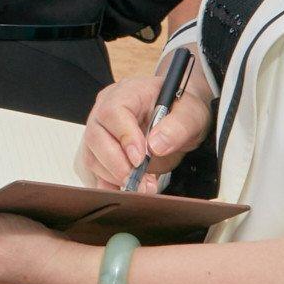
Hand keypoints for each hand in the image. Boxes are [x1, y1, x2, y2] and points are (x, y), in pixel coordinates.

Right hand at [82, 68, 214, 192]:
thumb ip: (177, 126)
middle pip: (95, 136)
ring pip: (92, 156)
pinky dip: (109, 185)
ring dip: (115, 177)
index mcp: (126, 93)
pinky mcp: (102, 151)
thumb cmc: (182, 108)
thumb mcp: (191, 113)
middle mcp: (105, 109)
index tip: (141, 159)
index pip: (112, 112)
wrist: (179, 116)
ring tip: (144, 186)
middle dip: (117, 164)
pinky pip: (96, 170)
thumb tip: (156, 146)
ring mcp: (101, 131)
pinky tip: (129, 190)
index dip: (124, 137)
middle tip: (142, 181)